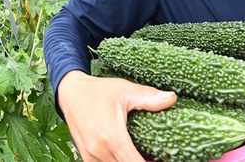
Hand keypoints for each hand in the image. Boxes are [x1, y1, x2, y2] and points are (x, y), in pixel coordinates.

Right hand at [58, 70, 176, 160]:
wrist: (71, 93)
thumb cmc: (99, 91)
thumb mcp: (126, 90)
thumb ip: (149, 97)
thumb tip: (172, 98)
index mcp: (111, 137)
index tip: (163, 157)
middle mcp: (98, 151)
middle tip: (158, 155)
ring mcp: (90, 156)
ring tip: (147, 155)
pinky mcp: (87, 157)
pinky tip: (130, 154)